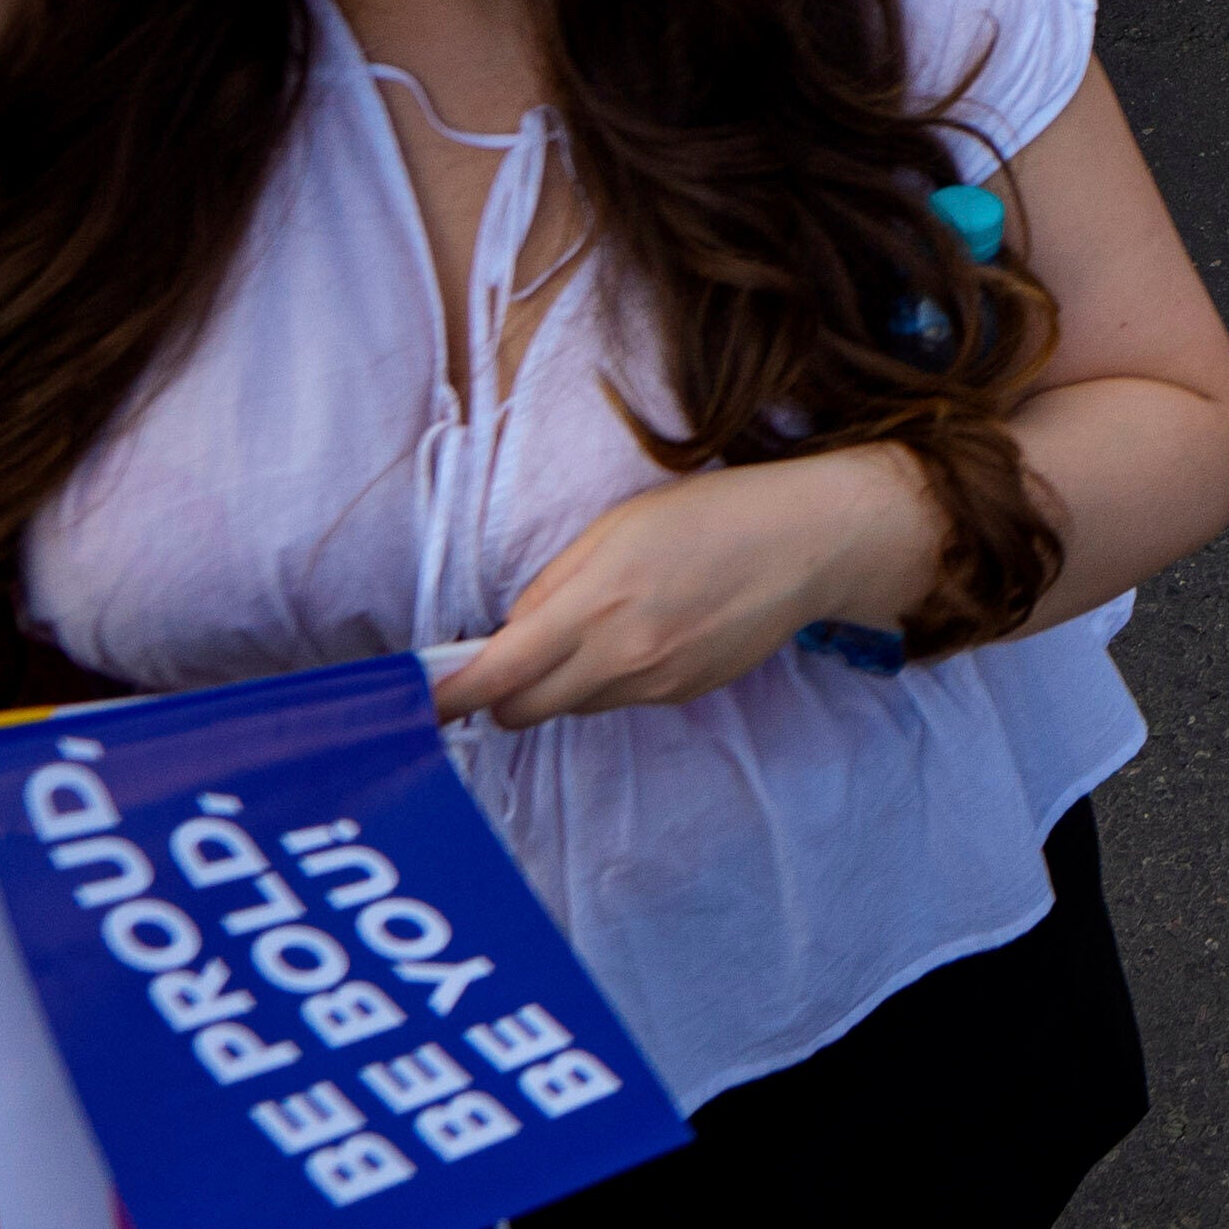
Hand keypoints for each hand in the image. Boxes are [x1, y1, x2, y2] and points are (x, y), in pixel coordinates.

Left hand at [425, 454, 924, 726]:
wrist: (808, 544)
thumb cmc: (712, 516)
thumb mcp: (617, 527)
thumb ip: (554, 585)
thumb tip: (510, 634)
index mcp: (596, 609)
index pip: (499, 676)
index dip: (449, 697)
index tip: (419, 703)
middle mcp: (622, 661)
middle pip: (524, 711)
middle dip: (503, 694)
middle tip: (511, 654)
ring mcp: (656, 686)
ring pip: (574, 706)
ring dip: (562, 681)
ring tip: (603, 622)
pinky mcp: (685, 696)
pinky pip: (621, 698)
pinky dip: (612, 675)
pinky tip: (650, 628)